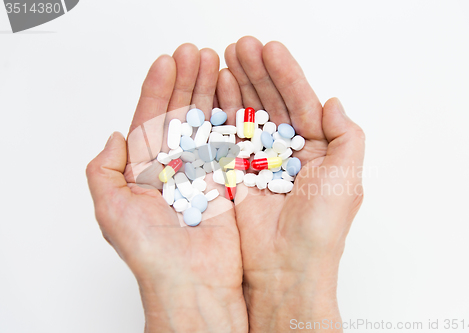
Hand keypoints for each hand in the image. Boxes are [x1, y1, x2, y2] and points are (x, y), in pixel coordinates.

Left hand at [86, 44, 246, 332]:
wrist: (192, 283)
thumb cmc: (150, 253)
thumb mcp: (110, 209)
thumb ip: (104, 170)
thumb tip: (115, 136)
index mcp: (144, 170)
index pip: (151, 119)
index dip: (158, 88)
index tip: (168, 61)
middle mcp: (173, 167)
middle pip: (180, 113)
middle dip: (187, 81)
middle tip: (197, 53)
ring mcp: (202, 172)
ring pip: (206, 122)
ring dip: (209, 91)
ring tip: (216, 63)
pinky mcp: (227, 181)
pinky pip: (229, 142)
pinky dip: (231, 117)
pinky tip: (232, 94)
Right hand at [221, 37, 364, 331]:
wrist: (286, 269)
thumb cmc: (320, 229)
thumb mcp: (346, 177)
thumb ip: (346, 135)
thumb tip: (332, 100)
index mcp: (317, 148)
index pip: (301, 101)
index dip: (286, 74)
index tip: (270, 49)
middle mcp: (288, 150)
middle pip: (272, 100)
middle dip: (257, 71)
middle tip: (241, 45)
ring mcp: (260, 159)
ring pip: (249, 112)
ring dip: (239, 84)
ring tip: (225, 57)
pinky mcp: (237, 172)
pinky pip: (229, 135)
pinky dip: (223, 111)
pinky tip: (217, 88)